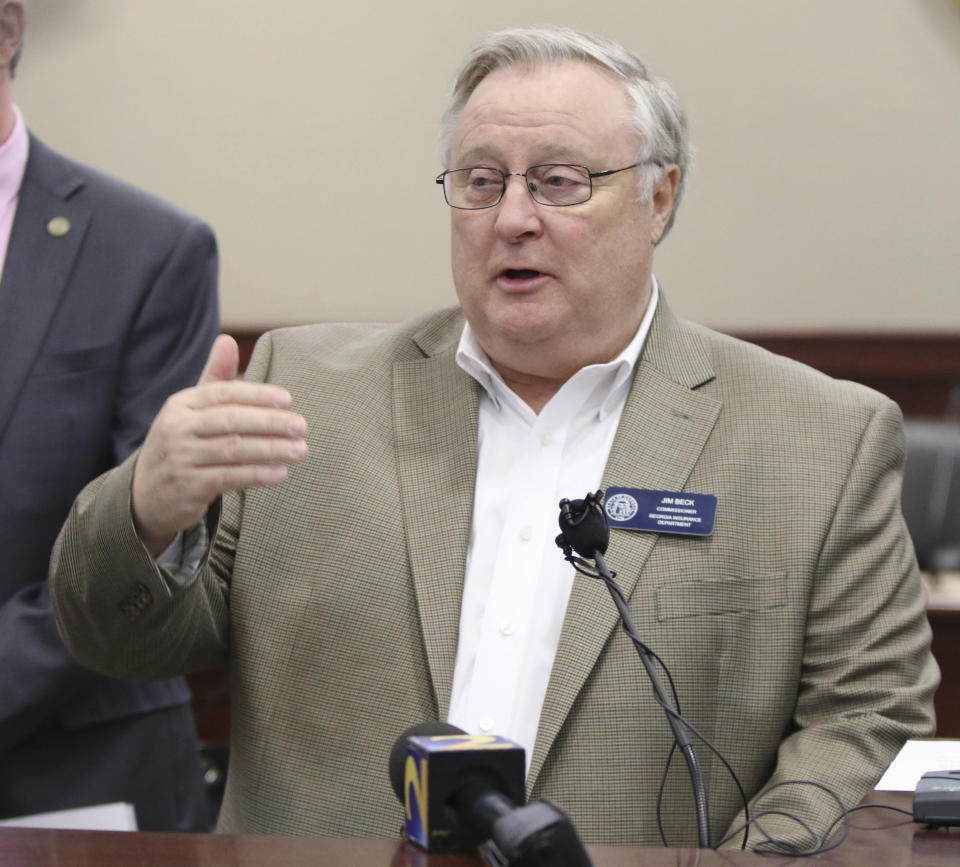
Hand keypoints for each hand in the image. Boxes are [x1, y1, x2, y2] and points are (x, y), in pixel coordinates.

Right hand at [131, 334, 308, 555]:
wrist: (146, 494)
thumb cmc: (181, 444)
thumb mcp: (192, 410)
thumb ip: (215, 378)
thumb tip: (228, 339)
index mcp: (182, 404)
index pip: (224, 393)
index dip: (258, 395)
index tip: (288, 400)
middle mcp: (177, 428)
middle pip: (231, 420)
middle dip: (271, 423)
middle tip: (302, 427)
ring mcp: (181, 458)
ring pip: (234, 450)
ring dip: (271, 450)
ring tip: (300, 451)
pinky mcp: (188, 486)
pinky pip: (230, 477)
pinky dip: (257, 475)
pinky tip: (281, 474)